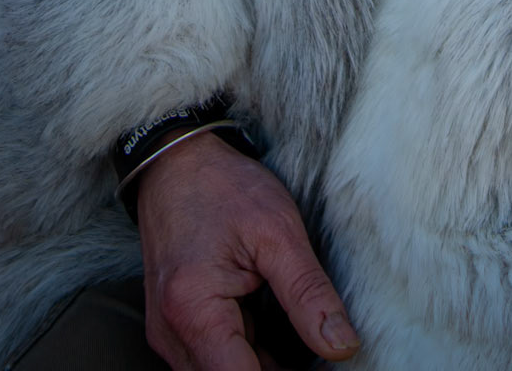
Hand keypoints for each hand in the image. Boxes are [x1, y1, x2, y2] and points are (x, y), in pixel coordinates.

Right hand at [137, 130, 360, 370]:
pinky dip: (246, 353)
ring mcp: (168, 333)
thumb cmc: (222, 187)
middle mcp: (171, 334)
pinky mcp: (175, 327)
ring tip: (299, 338)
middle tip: (317, 357)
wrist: (175, 161)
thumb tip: (342, 346)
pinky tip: (274, 333)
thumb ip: (309, 293)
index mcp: (193, 311)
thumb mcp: (278, 231)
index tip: (322, 369)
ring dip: (261, 366)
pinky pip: (212, 359)